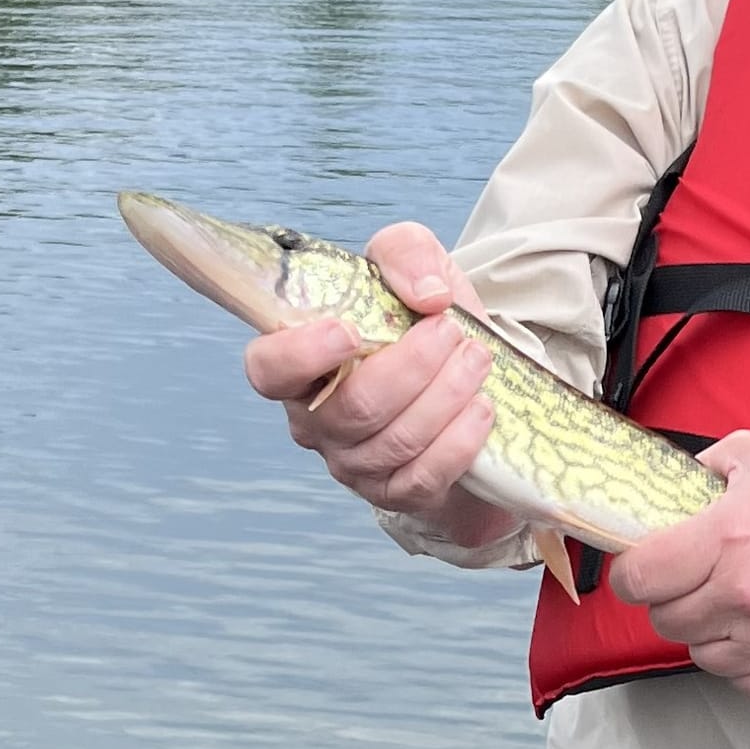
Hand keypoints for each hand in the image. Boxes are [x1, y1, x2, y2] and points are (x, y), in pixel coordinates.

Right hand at [243, 220, 502, 536]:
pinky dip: (459, 441)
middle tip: (451, 332)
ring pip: (395, 440)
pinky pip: (423, 477)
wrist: (472, 382)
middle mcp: (316, 420)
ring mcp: (354, 464)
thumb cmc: (422, 323)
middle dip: (411, 366)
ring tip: (478, 361)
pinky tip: (482, 409)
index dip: (301, 355)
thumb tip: (427, 295)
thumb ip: (407, 255)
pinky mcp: (397, 493)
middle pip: (353, 407)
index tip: (349, 331)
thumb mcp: (415, 268)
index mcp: (300, 364)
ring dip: (445, 396)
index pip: (268, 369)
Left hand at [609, 431, 749, 696]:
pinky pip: (742, 678)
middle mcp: (748, 593)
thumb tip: (656, 493)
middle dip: (672, 599)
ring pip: (700, 653)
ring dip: (708, 631)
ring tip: (737, 603)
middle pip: (665, 620)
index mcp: (730, 535)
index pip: (640, 577)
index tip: (642, 570)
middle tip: (698, 580)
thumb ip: (698, 470)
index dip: (632, 573)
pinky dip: (744, 658)